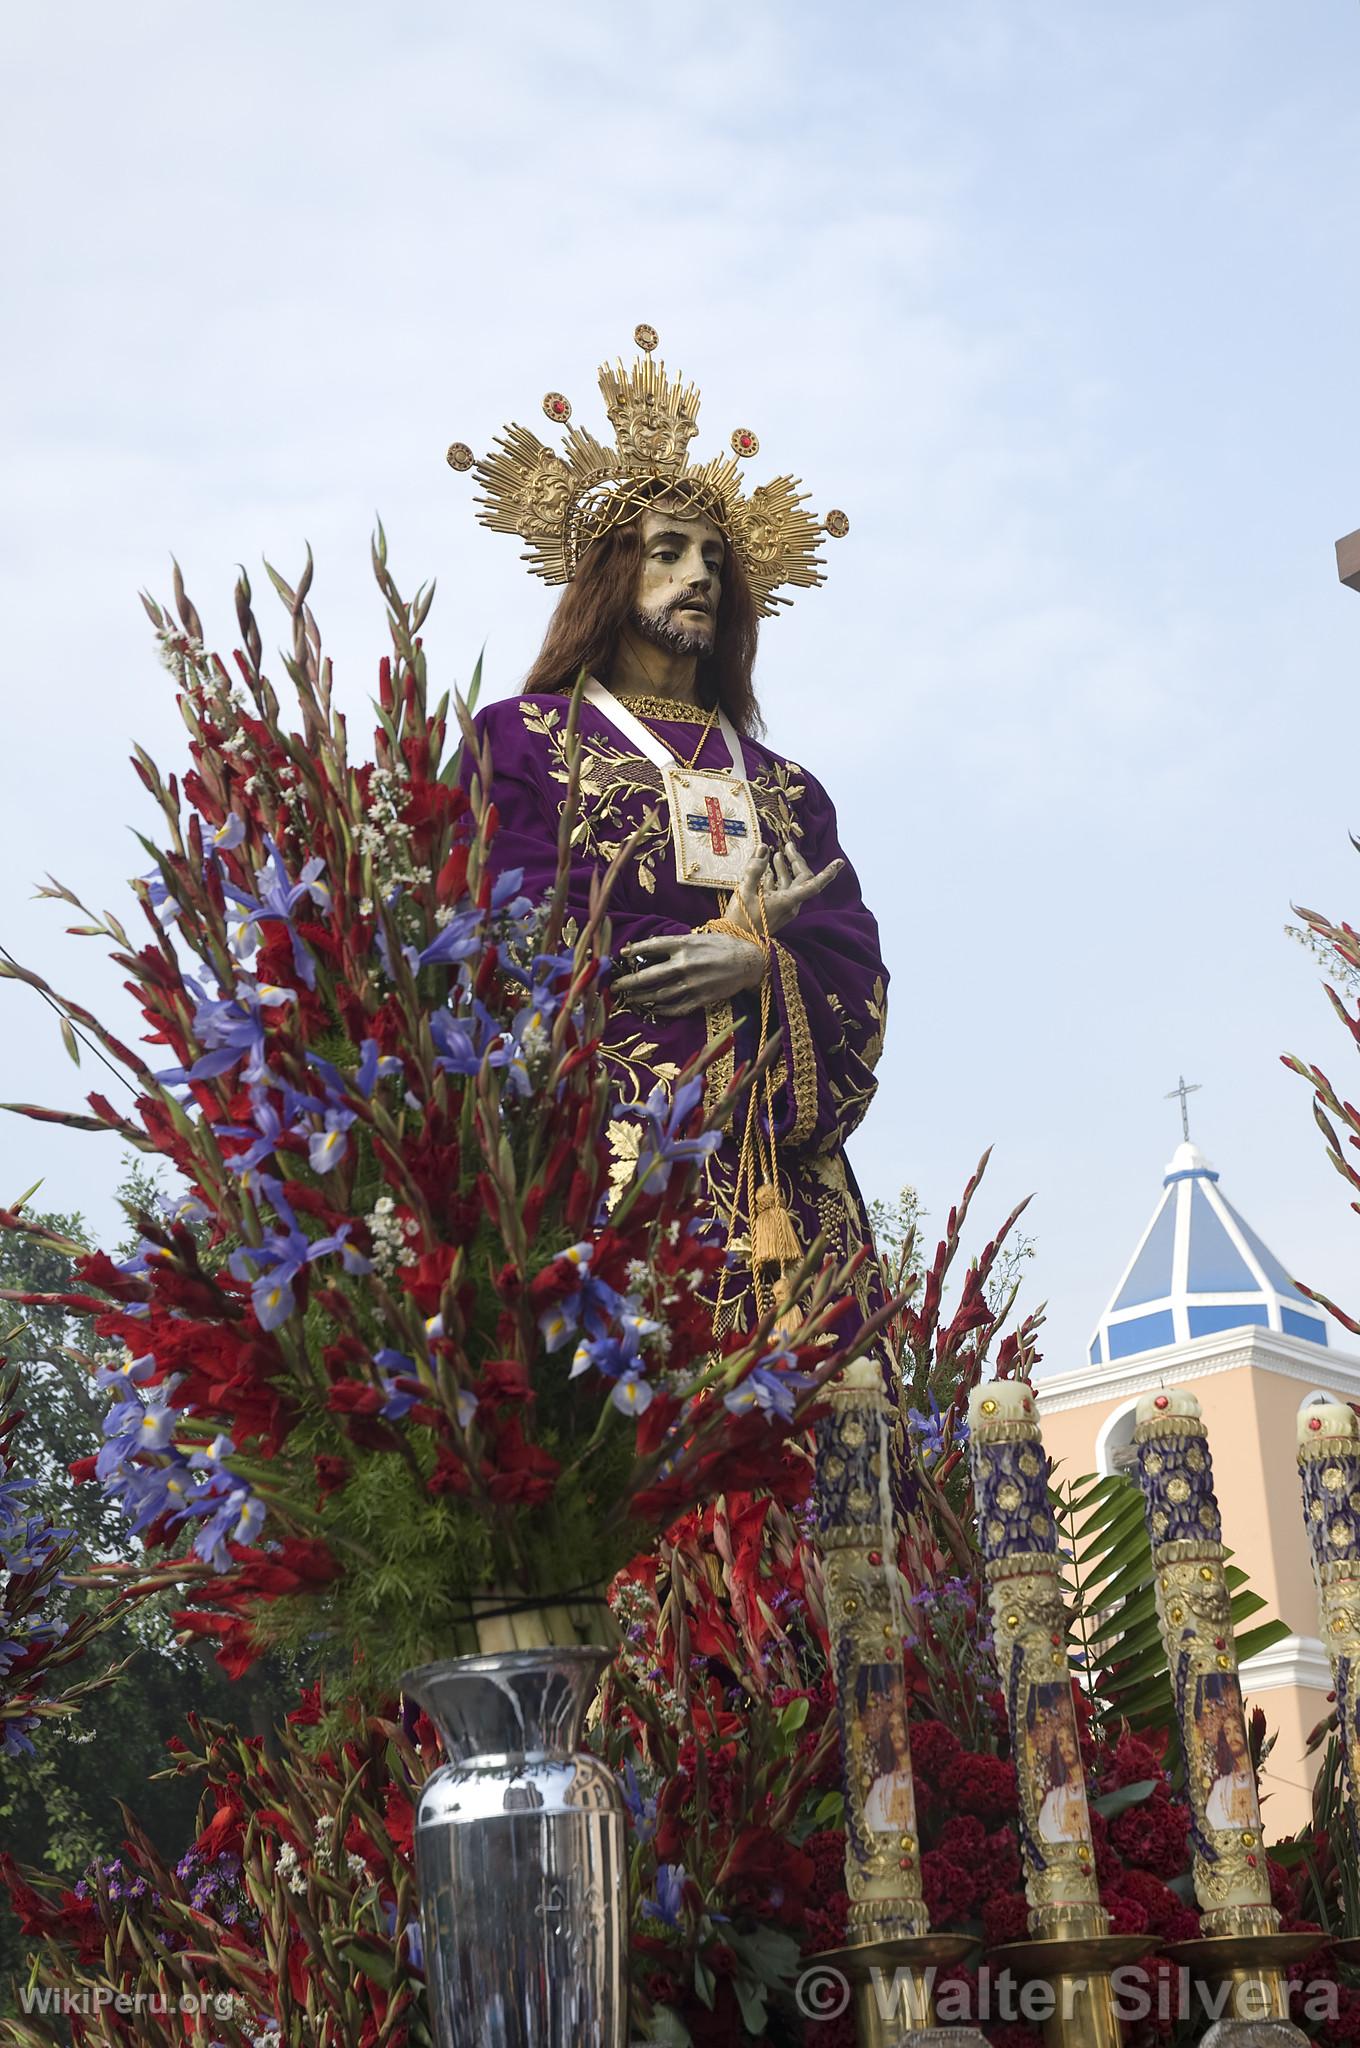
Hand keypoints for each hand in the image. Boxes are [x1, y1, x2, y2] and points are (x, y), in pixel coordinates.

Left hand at [612, 930, 766, 1017]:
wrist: (750, 962)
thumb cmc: (725, 946)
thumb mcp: (701, 937)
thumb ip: (678, 944)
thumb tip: (653, 949)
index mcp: (685, 944)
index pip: (652, 946)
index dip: (635, 950)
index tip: (622, 954)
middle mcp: (685, 964)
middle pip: (649, 976)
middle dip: (629, 982)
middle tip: (615, 986)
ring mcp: (692, 984)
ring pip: (659, 995)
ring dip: (641, 998)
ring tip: (629, 999)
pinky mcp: (701, 998)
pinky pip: (676, 1008)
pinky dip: (662, 1010)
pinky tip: (652, 1009)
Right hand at [734, 839, 843, 937]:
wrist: (737, 944)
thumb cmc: (741, 920)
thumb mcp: (745, 891)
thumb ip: (755, 869)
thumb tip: (764, 848)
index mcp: (788, 900)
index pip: (814, 885)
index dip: (828, 873)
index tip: (840, 862)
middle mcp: (791, 905)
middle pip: (802, 878)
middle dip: (796, 860)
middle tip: (787, 845)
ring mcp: (784, 908)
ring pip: (791, 884)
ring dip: (785, 868)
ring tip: (777, 854)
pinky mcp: (776, 911)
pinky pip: (782, 891)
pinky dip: (776, 879)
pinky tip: (768, 871)